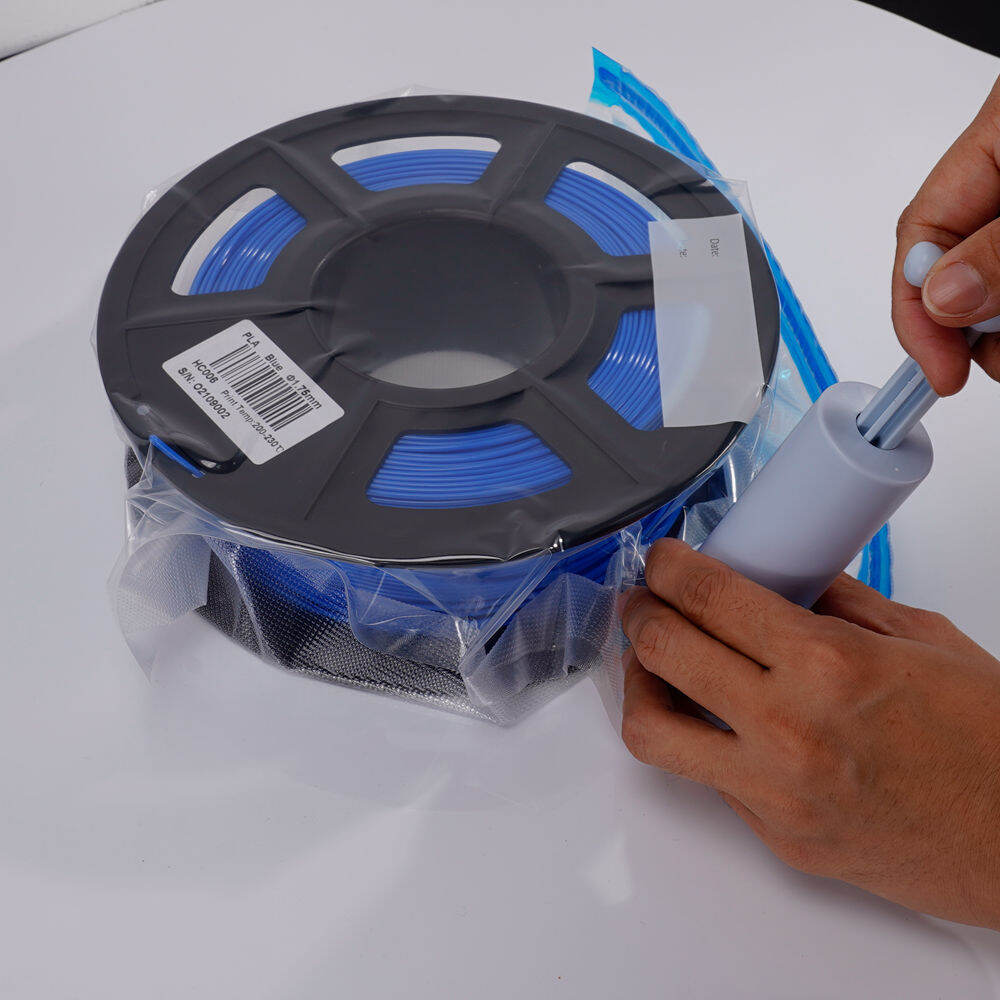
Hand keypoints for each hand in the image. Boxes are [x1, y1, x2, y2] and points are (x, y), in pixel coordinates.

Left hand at [619, 538, 999, 927]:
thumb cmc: (993, 744)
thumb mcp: (924, 641)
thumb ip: (842, 602)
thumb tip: (786, 574)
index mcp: (828, 665)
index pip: (708, 598)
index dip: (669, 568)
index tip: (662, 560)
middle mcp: (789, 729)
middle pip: (665, 652)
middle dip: (640, 613)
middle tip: (644, 600)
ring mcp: (776, 792)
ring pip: (653, 732)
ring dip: (640, 684)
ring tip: (652, 662)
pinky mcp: (778, 838)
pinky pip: (707, 777)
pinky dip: (698, 737)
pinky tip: (717, 715)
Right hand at [894, 73, 999, 394]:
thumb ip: (998, 246)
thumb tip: (940, 299)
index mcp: (991, 145)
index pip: (918, 240)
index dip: (916, 318)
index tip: (940, 374)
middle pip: (953, 268)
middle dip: (964, 327)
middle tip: (991, 361)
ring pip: (990, 283)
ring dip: (998, 324)